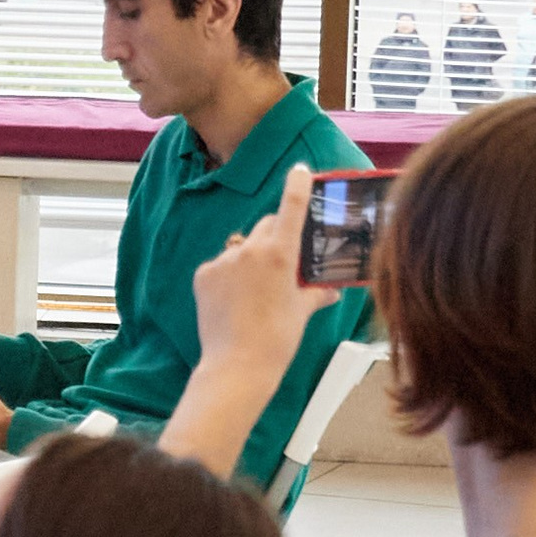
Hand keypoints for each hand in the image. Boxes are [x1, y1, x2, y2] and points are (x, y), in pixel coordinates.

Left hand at [188, 168, 337, 387]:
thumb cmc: (277, 340)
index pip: (291, 208)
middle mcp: (250, 250)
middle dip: (276, 236)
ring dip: (251, 259)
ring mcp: (224, 261)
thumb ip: (316, 293)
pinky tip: (233, 301)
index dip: (297, 186)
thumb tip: (332, 290)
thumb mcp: (302, 312)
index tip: (299, 170)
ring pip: (242, 248)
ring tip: (255, 292)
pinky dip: (228, 275)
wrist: (237, 366)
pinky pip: (220, 265)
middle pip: (266, 227)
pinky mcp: (203, 274)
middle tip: (283, 262)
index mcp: (280, 254)